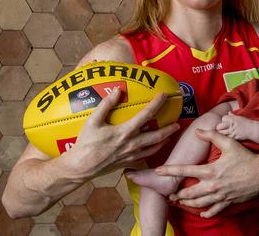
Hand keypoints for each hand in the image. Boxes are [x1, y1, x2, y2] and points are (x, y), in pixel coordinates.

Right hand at [61, 88, 179, 178]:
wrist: (81, 167)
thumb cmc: (85, 144)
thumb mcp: (93, 121)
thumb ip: (106, 105)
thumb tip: (118, 91)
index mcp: (125, 131)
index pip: (146, 115)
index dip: (157, 103)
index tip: (164, 95)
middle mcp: (132, 143)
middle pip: (157, 135)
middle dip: (169, 127)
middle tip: (177, 121)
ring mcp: (131, 154)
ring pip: (154, 147)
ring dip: (165, 139)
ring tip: (171, 133)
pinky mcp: (128, 162)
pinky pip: (146, 156)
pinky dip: (154, 150)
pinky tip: (155, 146)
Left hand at [154, 129, 258, 217]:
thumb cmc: (247, 157)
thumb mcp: (229, 143)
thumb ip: (211, 135)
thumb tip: (197, 131)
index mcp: (210, 171)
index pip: (185, 170)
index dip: (170, 171)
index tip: (158, 171)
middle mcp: (212, 185)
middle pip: (189, 193)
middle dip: (177, 195)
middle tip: (169, 195)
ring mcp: (220, 196)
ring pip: (199, 203)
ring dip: (187, 204)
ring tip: (180, 203)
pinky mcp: (228, 202)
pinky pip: (214, 211)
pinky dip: (206, 213)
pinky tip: (201, 213)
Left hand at [216, 113, 251, 139]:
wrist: (252, 130)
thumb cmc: (246, 123)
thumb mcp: (239, 117)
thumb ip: (232, 115)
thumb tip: (228, 112)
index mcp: (233, 119)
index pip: (223, 118)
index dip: (223, 120)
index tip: (223, 122)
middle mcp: (232, 125)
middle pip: (220, 126)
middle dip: (219, 127)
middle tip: (219, 129)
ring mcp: (233, 131)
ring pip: (222, 133)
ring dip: (221, 133)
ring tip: (221, 134)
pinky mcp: (235, 137)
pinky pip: (227, 138)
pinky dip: (226, 138)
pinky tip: (226, 137)